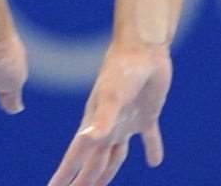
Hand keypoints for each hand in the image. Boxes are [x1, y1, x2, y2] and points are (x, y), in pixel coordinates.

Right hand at [46, 40, 171, 185]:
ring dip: (108, 172)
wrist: (142, 47)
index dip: (65, 176)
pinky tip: (154, 161)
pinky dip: (151, 149)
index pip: (77, 157)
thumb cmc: (123, 69)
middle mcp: (107, 126)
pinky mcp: (146, 115)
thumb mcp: (112, 96)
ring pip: (114, 156)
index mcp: (94, 124)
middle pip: (93, 162)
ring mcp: (126, 122)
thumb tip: (87, 139)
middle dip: (84, 181)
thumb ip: (102, 120)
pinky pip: (149, 138)